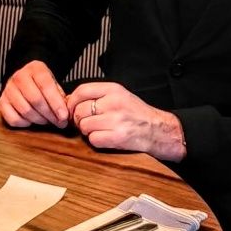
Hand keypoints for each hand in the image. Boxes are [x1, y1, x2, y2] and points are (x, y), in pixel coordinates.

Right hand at [0, 60, 69, 129]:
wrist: (25, 80)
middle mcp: (19, 77)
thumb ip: (61, 97)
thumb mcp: (54, 84)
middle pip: (35, 100)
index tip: (64, 116)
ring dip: (39, 120)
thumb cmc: (43, 85)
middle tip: (59, 123)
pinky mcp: (2, 102)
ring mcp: (8, 89)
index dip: (56, 103)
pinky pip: (13, 119)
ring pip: (25, 110)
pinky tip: (32, 121)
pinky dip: (25, 123)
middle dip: (49, 114)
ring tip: (47, 121)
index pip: (46, 85)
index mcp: (35, 69)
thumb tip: (65, 115)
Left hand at [67, 82, 185, 162]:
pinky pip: (93, 139)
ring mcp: (116, 120)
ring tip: (100, 130)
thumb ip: (98, 96)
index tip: (71, 109)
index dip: (71, 101)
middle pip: (79, 110)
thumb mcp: (120, 96)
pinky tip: (106, 138)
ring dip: (88, 131)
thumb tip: (70, 100)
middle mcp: (114, 103)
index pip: (82, 90)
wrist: (159, 130)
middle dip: (79, 119)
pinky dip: (96, 141)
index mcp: (114, 90)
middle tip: (87, 122)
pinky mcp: (118, 137)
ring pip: (84, 126)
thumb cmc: (138, 114)